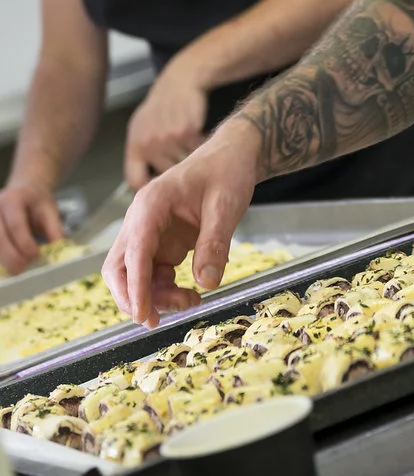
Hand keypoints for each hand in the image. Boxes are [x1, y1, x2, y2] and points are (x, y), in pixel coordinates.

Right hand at [0, 181, 63, 275]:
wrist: (24, 190)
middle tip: (26, 267)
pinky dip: (1, 259)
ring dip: (5, 261)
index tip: (36, 255)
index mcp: (13, 199)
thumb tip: (59, 251)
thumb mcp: (50, 210)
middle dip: (12, 256)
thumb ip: (55, 230)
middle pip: (0, 238)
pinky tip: (10, 266)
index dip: (24, 243)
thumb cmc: (37, 201)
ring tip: (20, 269)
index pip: (16, 224)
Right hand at [103, 119, 259, 327]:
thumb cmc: (227, 171)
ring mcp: (149, 233)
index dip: (136, 287)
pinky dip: (165, 291)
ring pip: (134, 275)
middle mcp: (142, 220)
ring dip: (154, 297)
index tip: (142, 315)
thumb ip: (215, 244)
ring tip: (190, 301)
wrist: (233, 155)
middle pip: (119, 267)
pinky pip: (152, 275)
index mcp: (151, 204)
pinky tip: (190, 294)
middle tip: (155, 320)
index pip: (134, 252)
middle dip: (133, 296)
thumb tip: (206, 283)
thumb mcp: (226, 205)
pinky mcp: (161, 243)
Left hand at [124, 63, 208, 187]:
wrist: (180, 81)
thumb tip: (145, 184)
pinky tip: (200, 137)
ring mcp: (167, 139)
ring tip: (192, 146)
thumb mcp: (142, 127)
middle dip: (176, 167)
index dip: (150, 186)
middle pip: (166, 173)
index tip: (162, 184)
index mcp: (135, 144)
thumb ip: (142, 154)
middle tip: (183, 157)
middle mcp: (148, 143)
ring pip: (184, 165)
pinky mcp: (187, 132)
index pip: (136, 179)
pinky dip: (202, 147)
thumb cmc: (162, 105)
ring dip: (191, 158)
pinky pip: (197, 152)